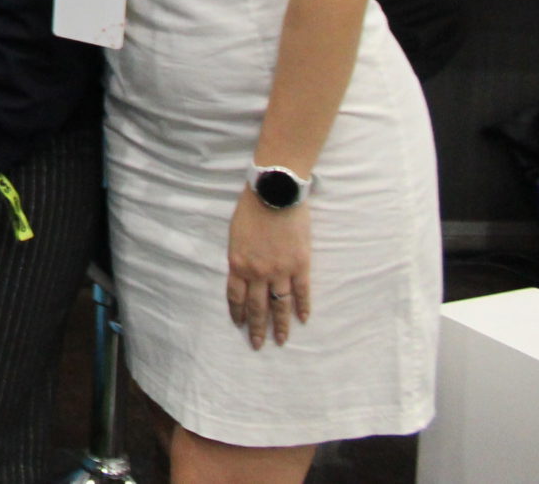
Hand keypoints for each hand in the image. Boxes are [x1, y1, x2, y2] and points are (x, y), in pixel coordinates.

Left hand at [226, 192, 312, 347]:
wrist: (274, 193)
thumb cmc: (251, 208)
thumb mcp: (235, 234)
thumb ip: (239, 256)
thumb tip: (241, 272)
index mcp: (238, 263)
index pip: (235, 297)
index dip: (238, 313)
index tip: (240, 326)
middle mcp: (257, 272)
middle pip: (257, 307)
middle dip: (257, 328)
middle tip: (258, 345)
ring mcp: (280, 270)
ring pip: (280, 305)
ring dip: (280, 325)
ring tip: (281, 341)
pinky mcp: (300, 264)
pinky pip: (302, 292)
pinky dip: (302, 307)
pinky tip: (303, 319)